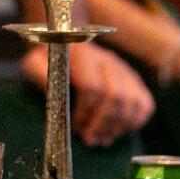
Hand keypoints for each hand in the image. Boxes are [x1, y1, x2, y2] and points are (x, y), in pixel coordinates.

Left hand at [21, 43, 154, 146]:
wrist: (69, 39)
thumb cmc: (48, 58)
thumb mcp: (34, 62)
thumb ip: (38, 75)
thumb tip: (51, 94)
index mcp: (83, 54)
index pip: (92, 86)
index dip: (84, 112)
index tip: (74, 128)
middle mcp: (107, 59)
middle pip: (115, 95)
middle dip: (101, 123)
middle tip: (89, 139)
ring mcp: (124, 69)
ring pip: (133, 101)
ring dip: (118, 126)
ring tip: (102, 139)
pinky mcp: (134, 79)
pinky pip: (145, 103)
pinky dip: (134, 122)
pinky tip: (117, 132)